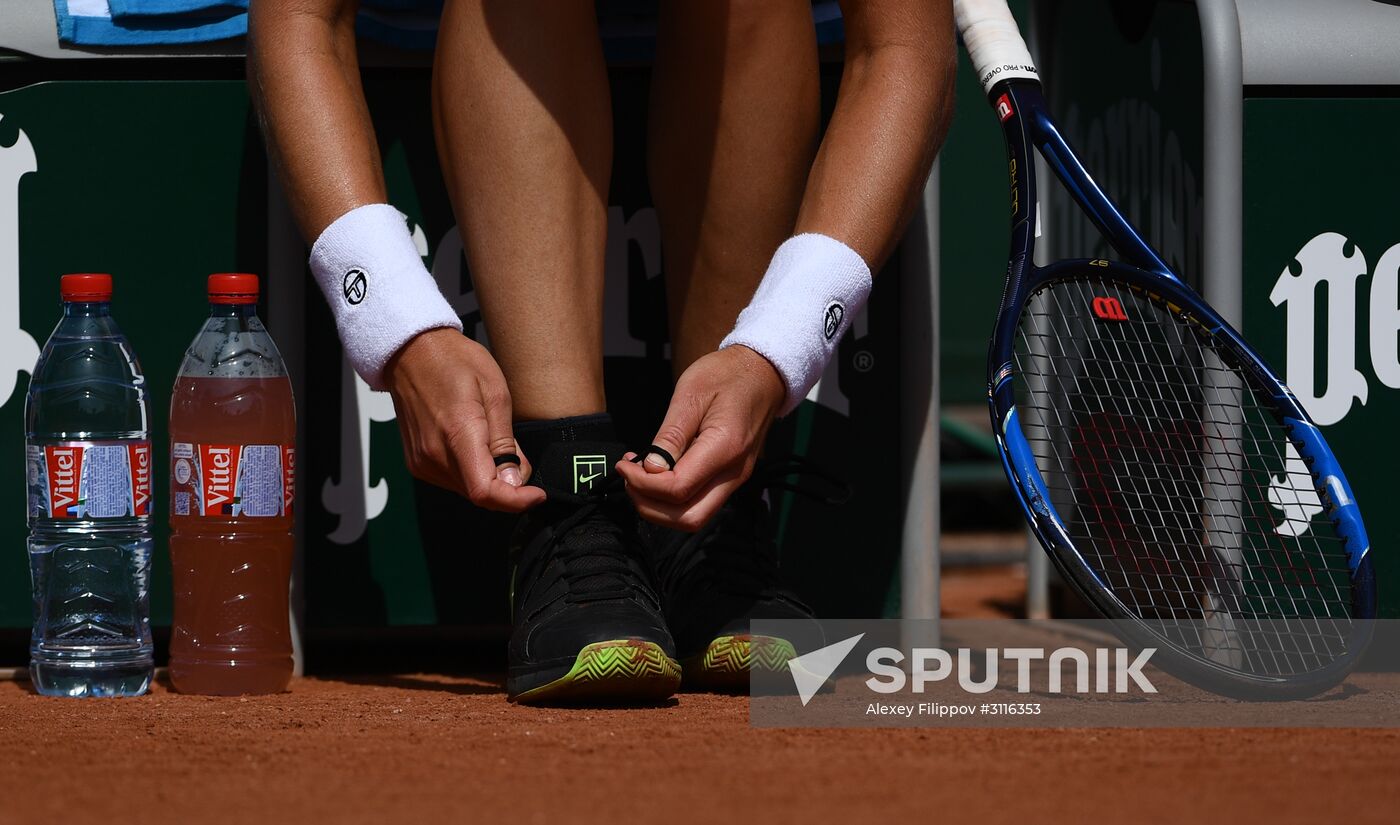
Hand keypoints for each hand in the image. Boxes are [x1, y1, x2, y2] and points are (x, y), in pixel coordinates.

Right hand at [383, 328, 545, 511]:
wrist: (412, 352)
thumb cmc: (455, 362)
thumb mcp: (496, 392)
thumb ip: (505, 442)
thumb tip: (514, 480)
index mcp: (458, 434)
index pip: (485, 491)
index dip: (515, 501)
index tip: (535, 494)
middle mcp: (434, 455)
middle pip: (479, 494)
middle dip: (507, 486)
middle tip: (518, 456)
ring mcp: (422, 461)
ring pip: (467, 490)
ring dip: (489, 479)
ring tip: (492, 441)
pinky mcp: (416, 463)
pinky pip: (452, 481)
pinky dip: (471, 473)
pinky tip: (475, 447)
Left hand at [616, 346, 785, 530]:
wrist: (762, 373)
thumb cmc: (726, 375)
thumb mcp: (690, 395)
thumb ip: (670, 436)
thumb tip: (650, 470)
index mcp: (725, 449)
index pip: (678, 489)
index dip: (643, 484)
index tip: (623, 465)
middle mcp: (735, 473)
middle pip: (689, 518)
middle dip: (650, 507)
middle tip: (628, 480)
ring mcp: (736, 479)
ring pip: (694, 517)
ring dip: (660, 508)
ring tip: (638, 478)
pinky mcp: (731, 477)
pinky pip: (700, 502)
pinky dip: (673, 500)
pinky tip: (657, 475)